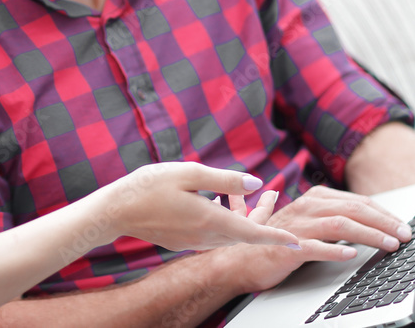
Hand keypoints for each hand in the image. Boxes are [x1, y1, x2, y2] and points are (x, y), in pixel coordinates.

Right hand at [105, 162, 299, 251]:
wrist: (116, 210)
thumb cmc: (148, 187)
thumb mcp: (188, 173)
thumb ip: (224, 179)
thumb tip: (256, 183)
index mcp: (210, 219)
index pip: (253, 232)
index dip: (278, 237)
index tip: (299, 242)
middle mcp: (205, 236)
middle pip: (245, 235)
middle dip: (267, 227)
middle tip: (285, 216)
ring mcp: (193, 241)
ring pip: (229, 234)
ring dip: (246, 223)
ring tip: (259, 203)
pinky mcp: (183, 241)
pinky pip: (213, 234)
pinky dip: (226, 223)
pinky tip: (220, 205)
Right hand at [220, 185, 412, 292]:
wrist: (240, 260)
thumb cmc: (276, 242)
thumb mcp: (307, 224)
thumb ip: (332, 218)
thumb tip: (367, 220)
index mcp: (312, 199)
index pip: (356, 201)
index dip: (382, 213)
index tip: (401, 225)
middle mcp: (305, 208)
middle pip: (352, 209)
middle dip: (383, 222)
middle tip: (404, 234)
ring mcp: (296, 227)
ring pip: (340, 224)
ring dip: (369, 234)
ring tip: (389, 244)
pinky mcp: (287, 247)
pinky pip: (315, 247)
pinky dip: (335, 250)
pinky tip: (352, 255)